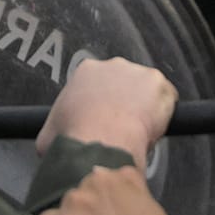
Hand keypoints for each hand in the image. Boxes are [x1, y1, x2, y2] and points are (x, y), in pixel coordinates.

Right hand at [37, 57, 175, 170]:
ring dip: (145, 107)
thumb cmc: (75, 139)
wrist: (100, 144)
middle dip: (125, 102)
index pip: (99, 83)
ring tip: (138, 132)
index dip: (103, 104)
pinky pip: (167, 97)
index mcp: (85, 71)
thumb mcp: (48, 136)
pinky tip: (153, 129)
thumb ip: (52, 134)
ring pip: (146, 90)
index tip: (105, 119)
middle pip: (124, 83)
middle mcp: (112, 65)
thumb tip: (47, 148)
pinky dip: (164, 113)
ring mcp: (137, 72)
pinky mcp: (158, 83)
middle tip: (123, 127)